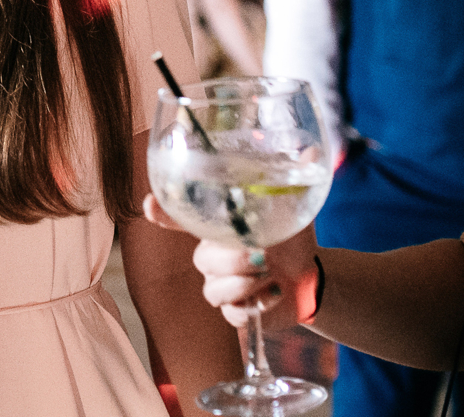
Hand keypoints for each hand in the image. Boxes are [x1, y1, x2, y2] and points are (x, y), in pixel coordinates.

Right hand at [143, 195, 322, 327]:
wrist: (310, 278)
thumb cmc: (293, 238)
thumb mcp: (296, 207)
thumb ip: (296, 180)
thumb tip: (313, 149)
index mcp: (219, 226)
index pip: (180, 218)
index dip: (161, 212)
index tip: (150, 204)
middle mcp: (212, 255)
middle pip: (201, 258)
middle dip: (232, 259)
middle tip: (262, 255)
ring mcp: (221, 284)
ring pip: (213, 289)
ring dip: (245, 283)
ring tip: (271, 275)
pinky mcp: (234, 311)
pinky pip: (232, 313)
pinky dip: (257, 305)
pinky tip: (275, 293)